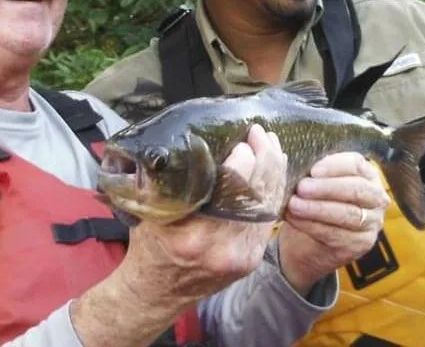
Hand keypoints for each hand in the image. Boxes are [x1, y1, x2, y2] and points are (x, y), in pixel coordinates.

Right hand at [120, 123, 287, 304]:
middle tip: (260, 132)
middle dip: (263, 157)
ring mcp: (242, 256)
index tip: (241, 140)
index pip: (232, 188)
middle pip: (255, 192)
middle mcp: (223, 247)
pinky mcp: (252, 258)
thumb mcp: (150, 211)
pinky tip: (273, 170)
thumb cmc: (150, 245)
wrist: (156, 292)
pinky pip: (268, 217)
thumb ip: (170, 182)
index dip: (243, 159)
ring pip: (268, 203)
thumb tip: (187, 142)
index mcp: (194, 235)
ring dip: (274, 170)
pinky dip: (273, 190)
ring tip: (271, 144)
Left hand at [277, 153, 389, 295]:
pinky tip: (295, 219)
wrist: (307, 242)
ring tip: (294, 204)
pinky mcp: (361, 244)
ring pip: (347, 214)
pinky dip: (313, 226)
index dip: (335, 166)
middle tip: (302, 188)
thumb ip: (312, 173)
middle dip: (326, 188)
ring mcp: (372, 222)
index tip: (313, 170)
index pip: (356, 165)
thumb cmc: (312, 203)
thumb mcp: (315, 183)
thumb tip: (296, 162)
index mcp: (366, 174)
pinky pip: (337, 234)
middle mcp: (375, 197)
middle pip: (356, 189)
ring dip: (317, 209)